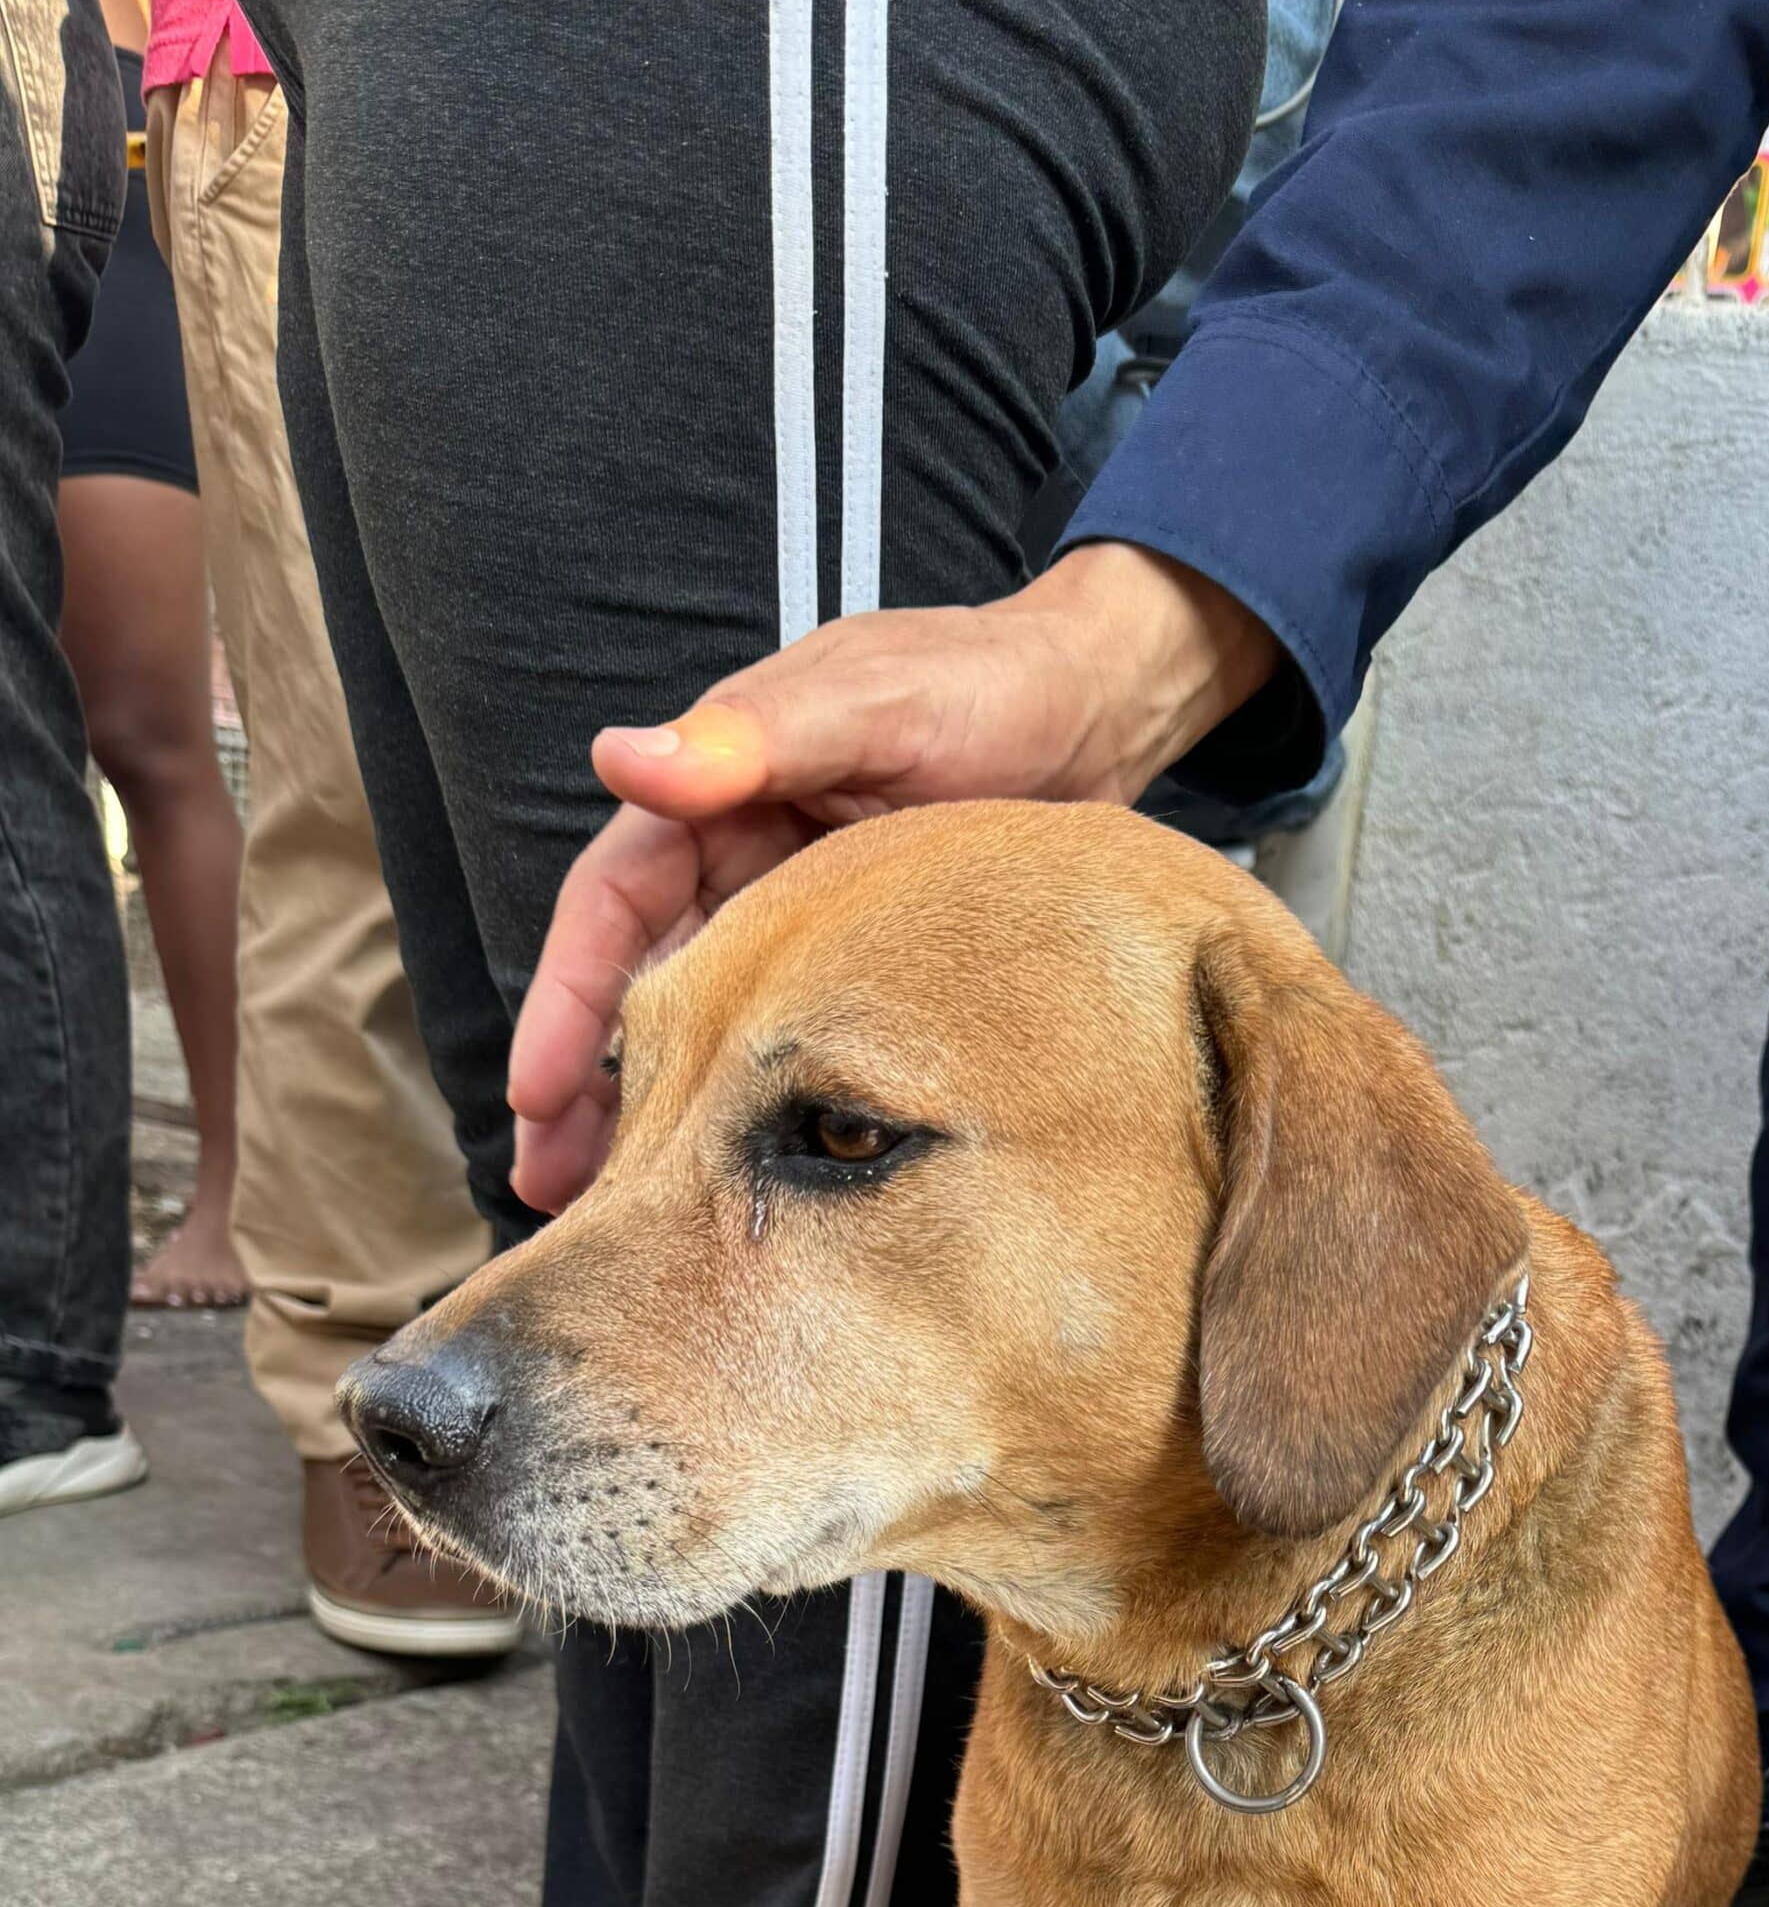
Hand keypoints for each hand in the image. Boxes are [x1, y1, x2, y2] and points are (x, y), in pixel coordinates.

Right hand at [506, 544, 1278, 1207]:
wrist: (1096, 709)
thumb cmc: (982, 685)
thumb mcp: (872, 704)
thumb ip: (759, 736)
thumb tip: (625, 760)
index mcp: (714, 794)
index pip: (609, 909)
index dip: (564, 1006)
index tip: (535, 1098)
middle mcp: (737, 860)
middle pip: (642, 987)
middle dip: (589, 1092)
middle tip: (552, 1196)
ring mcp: (798, 915)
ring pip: (709, 1027)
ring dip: (666, 1115)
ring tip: (632, 1221)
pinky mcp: (861, 962)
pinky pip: (793, 1042)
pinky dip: (759, 1104)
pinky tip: (751, 1181)